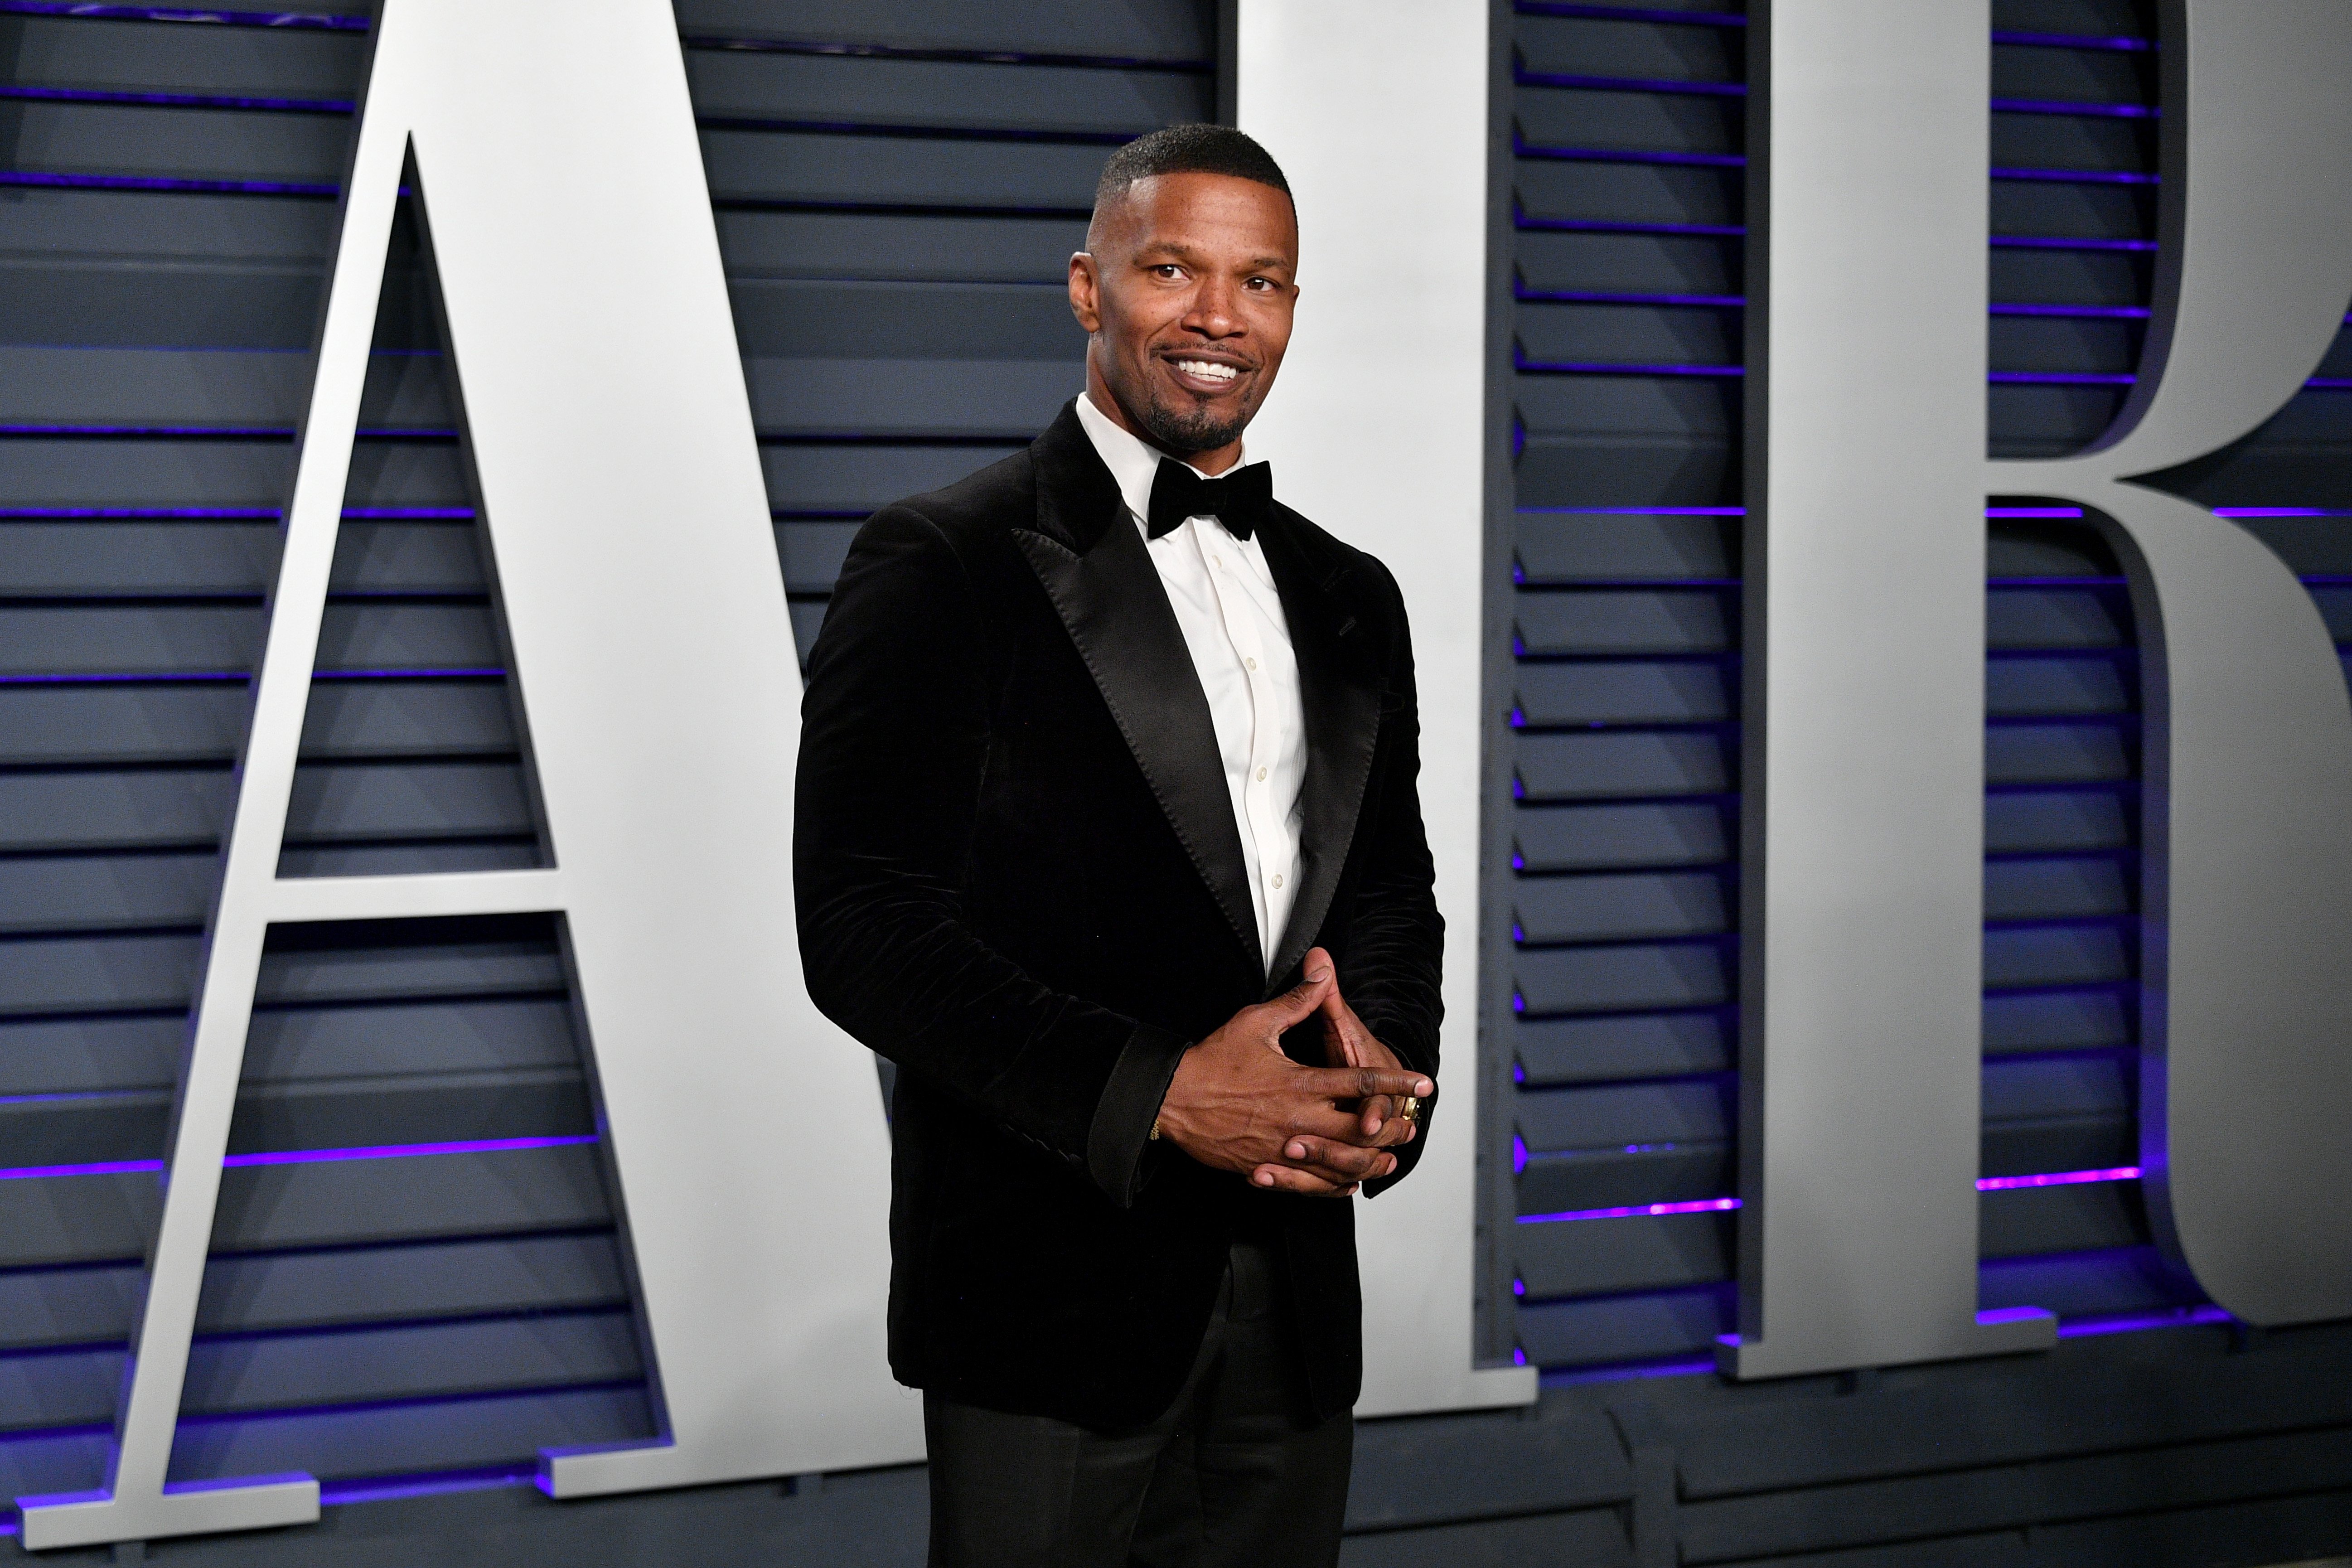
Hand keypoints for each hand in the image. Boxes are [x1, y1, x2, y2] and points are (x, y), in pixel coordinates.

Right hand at [1156, 963, 1433, 1197]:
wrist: (1172, 1100)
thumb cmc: (1212, 1061)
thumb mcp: (1255, 1023)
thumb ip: (1297, 1001)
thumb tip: (1323, 972)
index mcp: (1301, 1083)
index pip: (1361, 1082)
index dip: (1397, 1082)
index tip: (1423, 1082)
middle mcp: (1298, 1119)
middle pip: (1361, 1131)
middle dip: (1391, 1127)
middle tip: (1410, 1123)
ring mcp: (1283, 1148)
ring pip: (1340, 1163)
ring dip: (1370, 1160)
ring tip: (1389, 1157)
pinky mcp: (1267, 1167)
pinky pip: (1311, 1184)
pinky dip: (1334, 1184)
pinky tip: (1346, 1180)